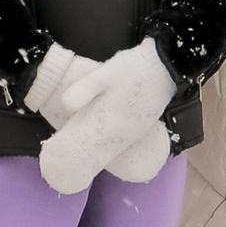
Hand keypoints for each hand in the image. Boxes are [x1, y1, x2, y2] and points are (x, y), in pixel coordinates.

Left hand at [36, 40, 172, 197]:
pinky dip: (110, 147)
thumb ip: (85, 88)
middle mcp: (124, 135)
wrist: (165, 67)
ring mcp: (135, 133)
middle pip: (100, 154)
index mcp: (112, 125)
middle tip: (67, 159)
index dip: (74, 155)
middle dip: (84, 158)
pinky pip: (123, 144)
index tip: (60, 156)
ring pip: (112, 151)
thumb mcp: (105, 73)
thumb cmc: (133, 69)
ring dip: (97, 154)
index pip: (89, 150)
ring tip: (82, 155)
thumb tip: (64, 104)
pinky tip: (103, 143)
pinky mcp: (143, 127)